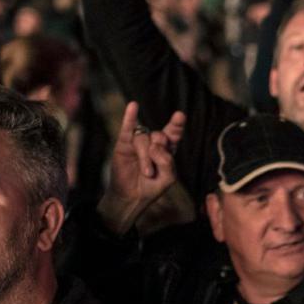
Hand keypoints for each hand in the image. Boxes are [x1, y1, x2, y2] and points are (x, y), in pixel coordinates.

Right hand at [99, 102, 185, 233]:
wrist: (132, 198)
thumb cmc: (152, 187)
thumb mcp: (168, 178)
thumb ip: (168, 161)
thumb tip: (155, 146)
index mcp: (167, 149)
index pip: (173, 133)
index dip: (176, 124)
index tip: (180, 116)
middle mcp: (153, 142)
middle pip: (159, 136)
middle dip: (158, 152)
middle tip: (153, 170)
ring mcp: (138, 142)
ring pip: (144, 139)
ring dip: (146, 158)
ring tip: (146, 173)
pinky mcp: (124, 144)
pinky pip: (127, 128)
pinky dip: (129, 117)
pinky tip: (133, 106)